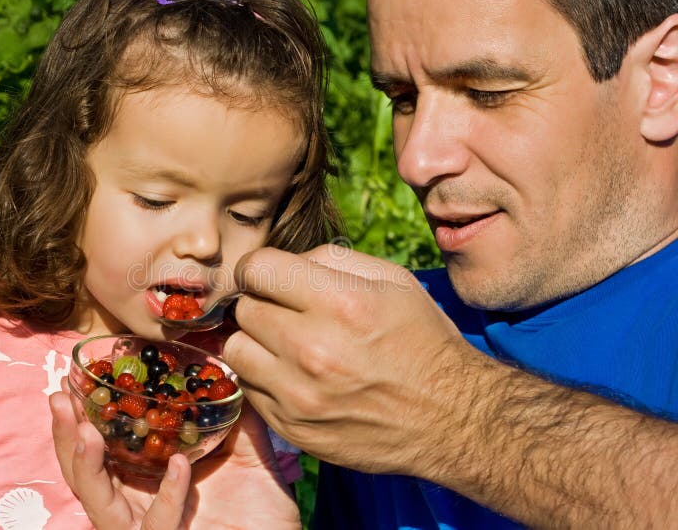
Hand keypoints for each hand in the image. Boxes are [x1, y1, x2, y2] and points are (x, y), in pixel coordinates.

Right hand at [50, 381, 300, 528]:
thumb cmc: (260, 509)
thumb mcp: (247, 453)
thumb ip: (236, 417)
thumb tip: (232, 371)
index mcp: (144, 477)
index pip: (100, 446)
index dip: (80, 417)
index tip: (69, 382)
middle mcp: (136, 503)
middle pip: (84, 474)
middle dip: (66, 437)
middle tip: (61, 400)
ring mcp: (146, 527)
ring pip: (101, 504)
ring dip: (89, 467)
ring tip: (88, 433)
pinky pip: (157, 525)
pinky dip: (167, 495)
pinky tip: (178, 466)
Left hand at [223, 245, 488, 475]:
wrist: (450, 417)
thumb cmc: (420, 339)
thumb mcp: (393, 281)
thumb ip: (331, 259)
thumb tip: (285, 261)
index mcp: (341, 304)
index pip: (257, 268)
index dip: (260, 267)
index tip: (270, 277)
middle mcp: (313, 349)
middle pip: (244, 309)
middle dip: (260, 303)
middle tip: (285, 312)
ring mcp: (298, 394)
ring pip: (236, 349)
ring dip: (255, 341)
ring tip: (284, 343)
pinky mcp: (292, 427)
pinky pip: (249, 388)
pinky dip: (264, 377)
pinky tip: (293, 374)